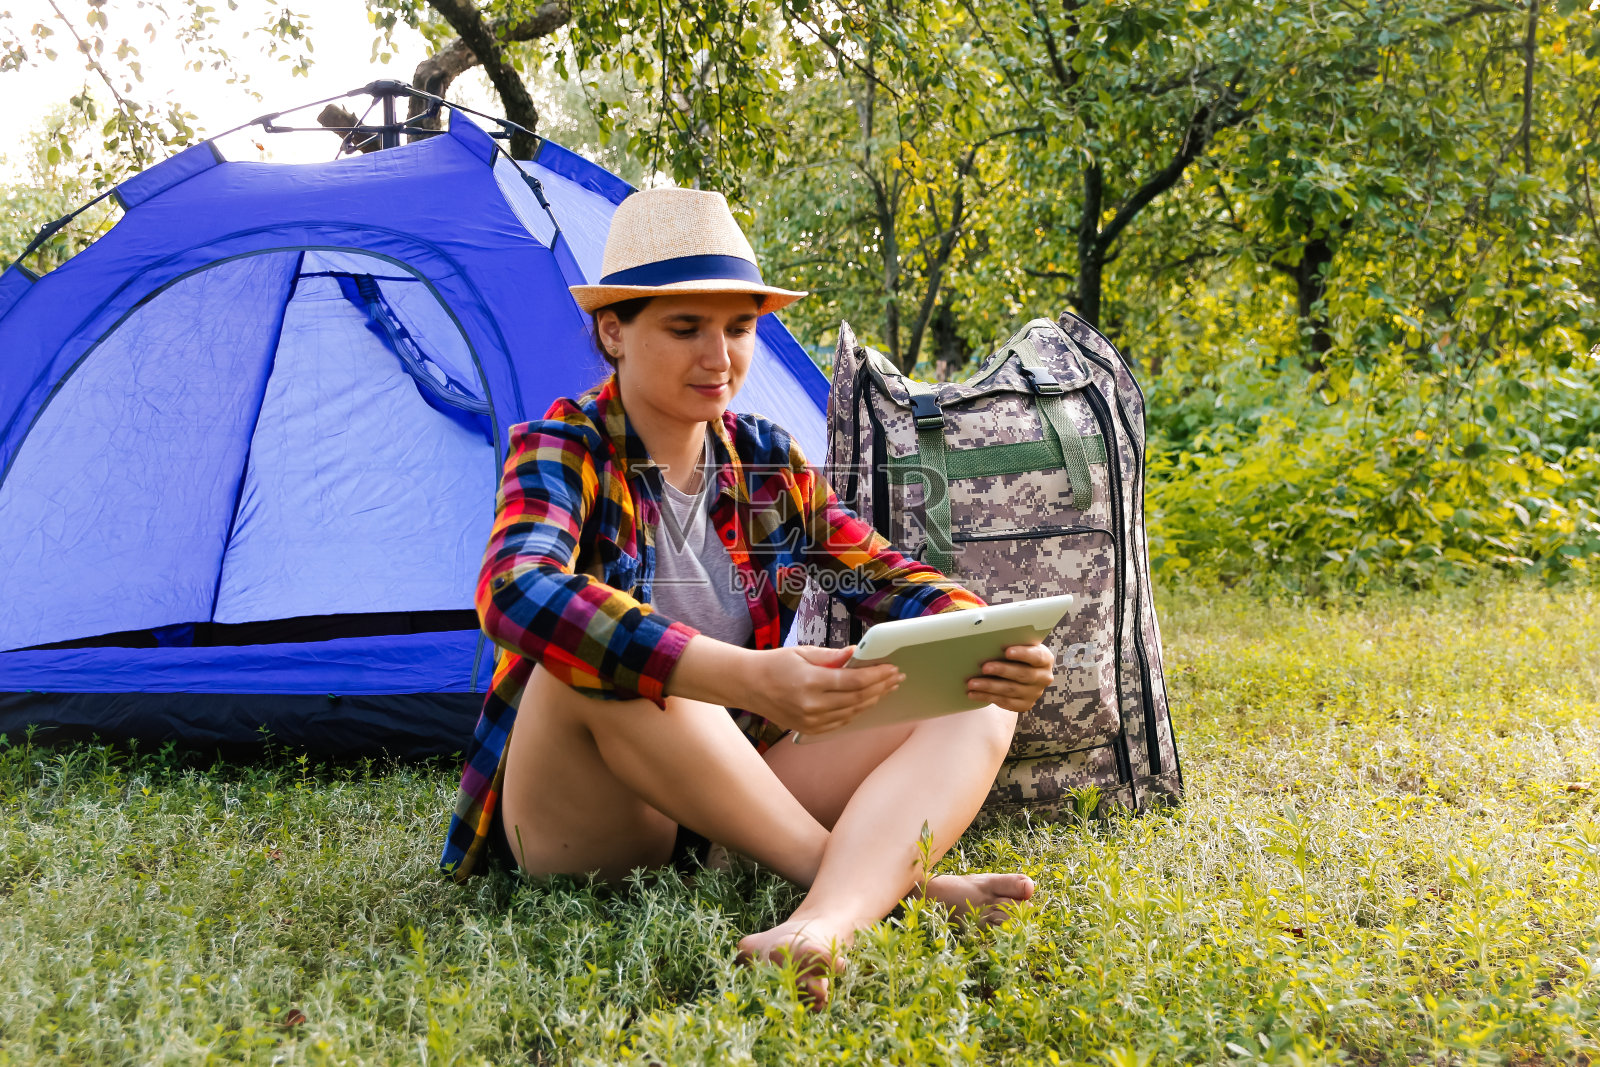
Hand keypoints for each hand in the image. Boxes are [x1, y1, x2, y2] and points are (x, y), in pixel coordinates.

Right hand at [748, 645, 902, 736]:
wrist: (748, 685)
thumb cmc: (775, 664)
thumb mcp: (803, 652)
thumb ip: (833, 655)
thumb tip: (858, 653)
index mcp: (811, 682)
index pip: (854, 681)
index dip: (877, 675)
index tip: (892, 668)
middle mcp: (812, 705)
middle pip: (858, 699)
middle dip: (881, 687)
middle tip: (897, 678)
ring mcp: (811, 721)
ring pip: (852, 712)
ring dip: (873, 700)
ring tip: (887, 688)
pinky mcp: (809, 729)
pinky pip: (841, 723)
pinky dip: (856, 711)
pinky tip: (867, 701)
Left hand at [967, 641, 1054, 713]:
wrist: (1018, 674)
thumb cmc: (1015, 655)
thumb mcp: (1018, 646)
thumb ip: (1011, 642)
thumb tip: (988, 637)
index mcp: (1045, 659)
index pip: (1037, 656)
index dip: (1023, 654)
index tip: (1007, 651)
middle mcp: (1043, 677)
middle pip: (1023, 674)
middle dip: (1002, 670)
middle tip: (984, 667)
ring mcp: (1035, 693)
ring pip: (1011, 690)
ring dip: (989, 686)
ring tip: (972, 683)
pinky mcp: (1024, 705)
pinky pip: (1005, 702)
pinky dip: (987, 697)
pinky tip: (973, 694)